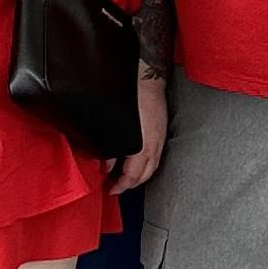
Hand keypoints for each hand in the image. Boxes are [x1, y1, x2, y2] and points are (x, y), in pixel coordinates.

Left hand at [112, 65, 170, 192]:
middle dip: (131, 184)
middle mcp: (155, 146)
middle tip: (117, 187)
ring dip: (139, 176)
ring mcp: (159, 139)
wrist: (147, 79)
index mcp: (144, 147)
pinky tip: (137, 161)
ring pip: (152, 166)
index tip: (111, 189)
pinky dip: (146, 164)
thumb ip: (111, 149)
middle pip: (145, 175)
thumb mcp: (117, 127)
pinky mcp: (160, 132)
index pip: (134, 175)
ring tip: (126, 178)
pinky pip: (155, 156)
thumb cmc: (133, 99)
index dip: (122, 185)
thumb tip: (107, 164)